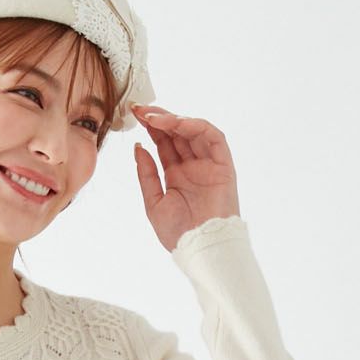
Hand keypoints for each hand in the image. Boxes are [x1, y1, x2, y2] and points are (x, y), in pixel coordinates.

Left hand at [128, 105, 241, 250]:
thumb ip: (147, 174)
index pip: (163, 143)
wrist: (200, 249)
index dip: (150, 127)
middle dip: (159, 118)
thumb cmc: (178, 234)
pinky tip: (179, 124)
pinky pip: (214, 138)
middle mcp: (192, 166)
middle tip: (141, 110)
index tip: (135, 114)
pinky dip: (197, 127)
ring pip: (194, 132)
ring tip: (156, 118)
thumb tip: (139, 147)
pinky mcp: (224, 166)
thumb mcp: (153, 203)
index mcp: (176, 174)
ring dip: (175, 120)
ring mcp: (208, 165)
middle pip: (177, 133)